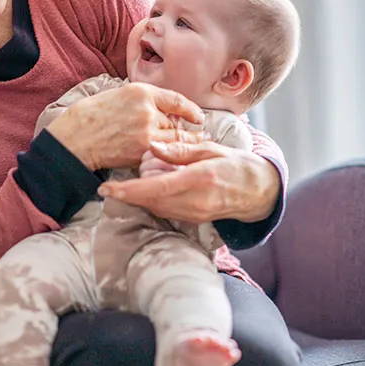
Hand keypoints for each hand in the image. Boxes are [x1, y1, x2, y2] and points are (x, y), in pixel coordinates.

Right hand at [45, 82, 206, 170]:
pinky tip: (167, 157)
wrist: (74, 139)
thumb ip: (143, 100)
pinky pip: (163, 153)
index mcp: (141, 91)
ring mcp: (146, 132)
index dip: (191, 110)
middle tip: (191, 136)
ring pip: (174, 139)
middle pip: (176, 122)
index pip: (176, 99)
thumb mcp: (118, 95)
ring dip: (178, 144)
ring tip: (183, 149)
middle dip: (182, 130)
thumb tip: (166, 111)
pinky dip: (167, 155)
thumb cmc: (91, 116)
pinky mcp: (142, 151)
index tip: (198, 117)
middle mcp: (147, 109)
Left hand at [98, 141, 280, 223]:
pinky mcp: (192, 219)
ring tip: (147, 173)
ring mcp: (193, 214)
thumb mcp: (211, 150)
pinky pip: (165, 210)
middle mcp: (194, 202)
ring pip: (154, 207)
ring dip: (142, 193)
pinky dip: (154, 198)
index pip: (155, 189)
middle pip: (149, 201)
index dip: (128, 190)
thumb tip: (153, 146)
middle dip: (131, 190)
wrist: (258, 192)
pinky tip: (157, 184)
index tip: (106, 188)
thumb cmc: (236, 165)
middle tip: (130, 171)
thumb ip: (181, 149)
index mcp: (198, 180)